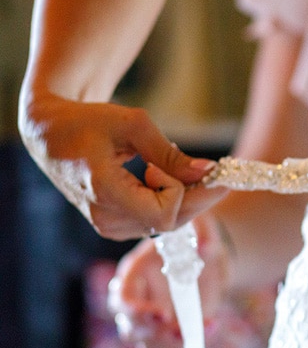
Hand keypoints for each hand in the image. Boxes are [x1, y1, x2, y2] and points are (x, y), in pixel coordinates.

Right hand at [19, 93, 222, 239]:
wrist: (50, 133)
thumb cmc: (89, 121)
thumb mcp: (133, 126)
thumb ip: (170, 154)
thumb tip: (207, 171)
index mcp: (104, 191)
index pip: (163, 212)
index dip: (180, 190)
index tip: (174, 164)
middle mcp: (105, 217)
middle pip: (170, 222)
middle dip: (198, 197)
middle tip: (218, 173)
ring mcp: (108, 225)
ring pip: (165, 224)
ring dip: (185, 199)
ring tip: (181, 169)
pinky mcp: (113, 225)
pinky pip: (154, 221)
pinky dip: (169, 202)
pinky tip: (164, 179)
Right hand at [107, 212, 232, 347]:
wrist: (209, 256)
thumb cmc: (196, 237)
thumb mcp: (201, 229)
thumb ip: (203, 236)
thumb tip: (206, 247)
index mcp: (135, 271)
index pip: (123, 297)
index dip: (136, 310)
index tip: (163, 314)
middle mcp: (139, 298)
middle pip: (130, 327)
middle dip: (153, 335)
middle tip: (179, 333)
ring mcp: (152, 318)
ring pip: (148, 344)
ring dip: (169, 346)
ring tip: (196, 335)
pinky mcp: (170, 330)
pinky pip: (172, 346)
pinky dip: (189, 344)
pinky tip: (211, 327)